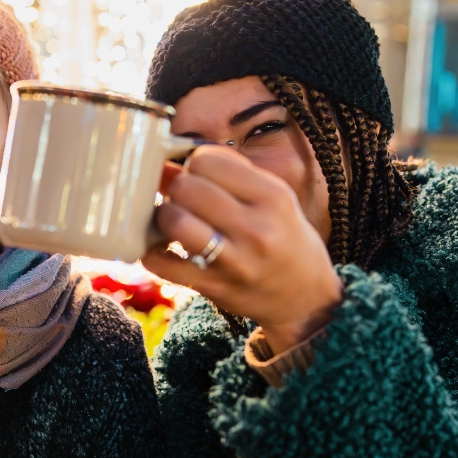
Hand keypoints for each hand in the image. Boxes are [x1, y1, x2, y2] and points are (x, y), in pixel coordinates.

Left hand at [143, 145, 342, 353]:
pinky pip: (161, 264)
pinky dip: (152, 252)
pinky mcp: (212, 287)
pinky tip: (162, 247)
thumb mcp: (273, 198)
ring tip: (173, 220)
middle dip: (177, 188)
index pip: (209, 160)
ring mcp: (234, 261)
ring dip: (164, 216)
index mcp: (273, 196)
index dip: (196, 164)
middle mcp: (256, 228)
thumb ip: (229, 173)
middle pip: (187, 188)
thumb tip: (170, 161)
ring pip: (175, 222)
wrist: (305, 296)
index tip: (200, 175)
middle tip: (184, 198)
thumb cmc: (284, 236)